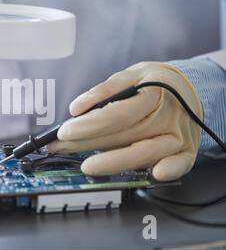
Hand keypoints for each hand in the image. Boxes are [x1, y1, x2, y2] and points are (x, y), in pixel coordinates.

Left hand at [47, 62, 202, 181]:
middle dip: (86, 145)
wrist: (189, 88)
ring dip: (112, 163)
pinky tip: (154, 174)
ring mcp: (178, 135)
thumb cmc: (154, 83)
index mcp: (152, 93)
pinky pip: (180, 164)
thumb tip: (77, 108)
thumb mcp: (130, 75)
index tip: (64, 132)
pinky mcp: (186, 151)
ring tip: (86, 166)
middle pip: (123, 137)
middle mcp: (167, 116)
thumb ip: (103, 91)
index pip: (116, 115)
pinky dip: (168, 170)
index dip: (88, 126)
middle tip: (60, 147)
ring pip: (143, 154)